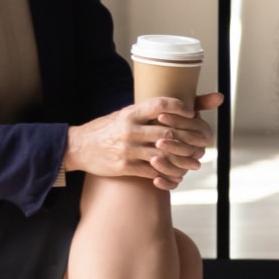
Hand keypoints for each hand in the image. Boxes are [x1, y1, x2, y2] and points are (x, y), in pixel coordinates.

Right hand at [66, 92, 221, 191]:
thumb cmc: (107, 129)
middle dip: (187, 139)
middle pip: (167, 132)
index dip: (179, 107)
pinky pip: (152, 172)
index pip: (160, 105)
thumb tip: (174, 103)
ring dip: (181, 160)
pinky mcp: (124, 166)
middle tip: (201, 143)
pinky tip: (176, 175)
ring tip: (194, 162)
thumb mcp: (124, 114)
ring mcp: (126, 149)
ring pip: (162, 154)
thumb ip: (146, 111)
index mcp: (130, 113)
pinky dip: (167, 174)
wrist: (78, 147)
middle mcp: (129, 129)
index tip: (192, 112)